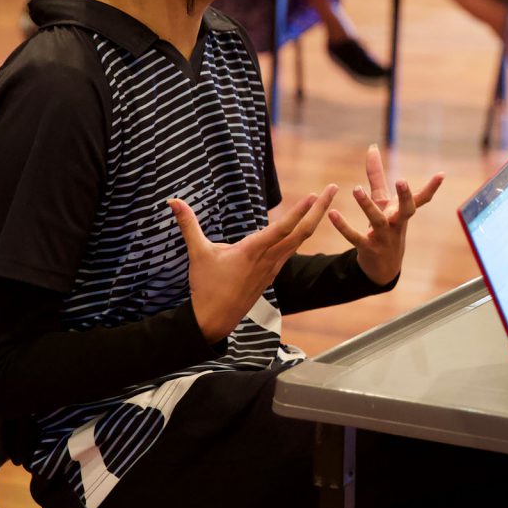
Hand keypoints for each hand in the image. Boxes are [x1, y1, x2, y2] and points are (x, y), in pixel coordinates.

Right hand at [169, 185, 337, 340]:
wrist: (215, 320)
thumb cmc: (206, 287)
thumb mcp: (197, 254)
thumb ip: (188, 225)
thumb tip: (173, 201)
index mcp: (254, 251)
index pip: (282, 228)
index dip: (299, 211)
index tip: (314, 194)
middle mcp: (269, 258)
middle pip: (303, 231)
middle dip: (321, 208)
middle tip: (334, 188)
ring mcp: (274, 266)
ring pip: (300, 240)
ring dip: (315, 219)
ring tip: (325, 201)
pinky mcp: (272, 272)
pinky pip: (292, 249)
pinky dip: (302, 234)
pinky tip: (305, 225)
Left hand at [328, 145, 443, 285]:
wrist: (382, 265)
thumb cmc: (385, 226)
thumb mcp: (383, 201)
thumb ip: (376, 175)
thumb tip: (372, 147)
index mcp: (403, 213)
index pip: (420, 199)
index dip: (432, 187)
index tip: (441, 174)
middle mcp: (398, 224)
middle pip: (406, 211)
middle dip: (405, 196)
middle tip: (402, 180)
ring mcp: (384, 238)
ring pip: (378, 222)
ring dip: (367, 206)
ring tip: (356, 189)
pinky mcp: (368, 248)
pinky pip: (355, 238)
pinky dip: (344, 227)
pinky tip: (333, 214)